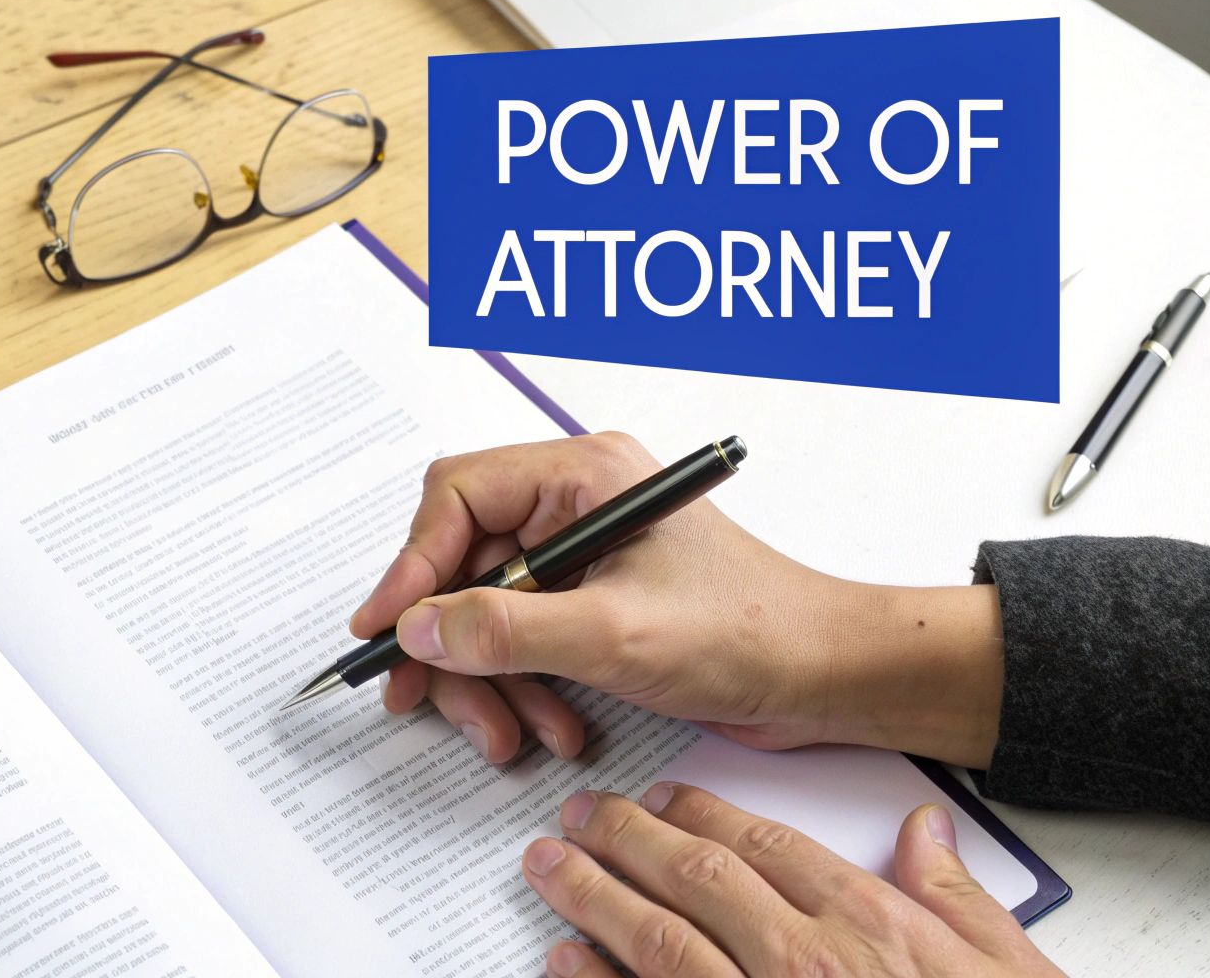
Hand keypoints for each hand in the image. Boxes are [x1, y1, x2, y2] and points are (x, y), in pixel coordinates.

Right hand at [349, 433, 1004, 766]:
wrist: (825, 677)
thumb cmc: (750, 632)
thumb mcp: (614, 635)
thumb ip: (506, 629)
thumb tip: (416, 628)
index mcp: (582, 474)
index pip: (457, 497)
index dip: (411, 564)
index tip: (384, 628)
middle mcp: (573, 504)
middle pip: (461, 562)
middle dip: (449, 642)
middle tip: (423, 700)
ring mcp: (580, 555)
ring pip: (484, 611)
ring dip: (488, 679)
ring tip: (511, 735)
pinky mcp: (590, 602)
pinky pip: (520, 640)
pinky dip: (521, 688)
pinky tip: (549, 728)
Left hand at [521, 782, 1063, 976]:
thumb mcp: (1010, 971)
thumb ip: (959, 900)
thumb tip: (925, 829)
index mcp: (870, 928)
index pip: (767, 848)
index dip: (703, 811)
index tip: (661, 795)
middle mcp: (806, 964)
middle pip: (698, 878)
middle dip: (627, 837)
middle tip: (579, 813)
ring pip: (661, 940)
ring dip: (595, 896)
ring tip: (548, 865)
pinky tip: (563, 958)